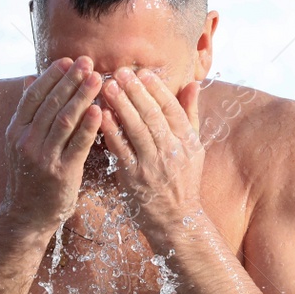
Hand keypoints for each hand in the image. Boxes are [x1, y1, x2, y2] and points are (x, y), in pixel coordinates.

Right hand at [1, 56, 102, 233]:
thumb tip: (29, 78)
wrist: (26, 216)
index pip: (33, 96)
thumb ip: (28, 111)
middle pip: (51, 104)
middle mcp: (26, 141)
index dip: (51, 76)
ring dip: (82, 96)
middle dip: (70, 80)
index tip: (68, 60)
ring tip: (97, 79)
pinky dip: (88, 126)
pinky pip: (77, 145)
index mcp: (16, 130)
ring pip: (64, 120)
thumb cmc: (29, 175)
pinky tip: (100, 111)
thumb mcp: (20, 142)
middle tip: (88, 62)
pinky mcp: (61, 173)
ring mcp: (42, 157)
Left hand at [99, 68, 205, 243]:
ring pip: (136, 129)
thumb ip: (191, 114)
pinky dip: (110, 130)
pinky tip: (100, 115)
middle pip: (152, 115)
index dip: (157, 89)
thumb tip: (193, 83)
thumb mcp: (194, 148)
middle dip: (135, 92)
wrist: (176, 221)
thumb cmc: (183, 181)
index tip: (143, 72)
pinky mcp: (133, 178)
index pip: (172, 109)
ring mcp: (152, 166)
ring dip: (121, 106)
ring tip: (107, 86)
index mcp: (187, 142)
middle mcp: (172, 152)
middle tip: (120, 72)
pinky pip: (120, 149)